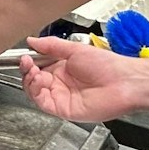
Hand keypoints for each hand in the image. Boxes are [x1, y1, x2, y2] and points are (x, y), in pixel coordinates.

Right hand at [18, 36, 148, 122]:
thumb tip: (33, 41)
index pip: (38, 67)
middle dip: (27, 70)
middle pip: (33, 80)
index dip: (29, 62)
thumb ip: (51, 45)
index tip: (25, 56)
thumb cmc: (108, 66)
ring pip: (35, 92)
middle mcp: (61, 84)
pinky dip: (36, 92)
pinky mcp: (63, 109)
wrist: (123, 82)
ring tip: (33, 70)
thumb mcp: (75, 49)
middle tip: (27, 62)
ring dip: (30, 81)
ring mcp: (62, 97)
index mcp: (63, 69)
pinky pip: (43, 103)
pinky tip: (38, 81)